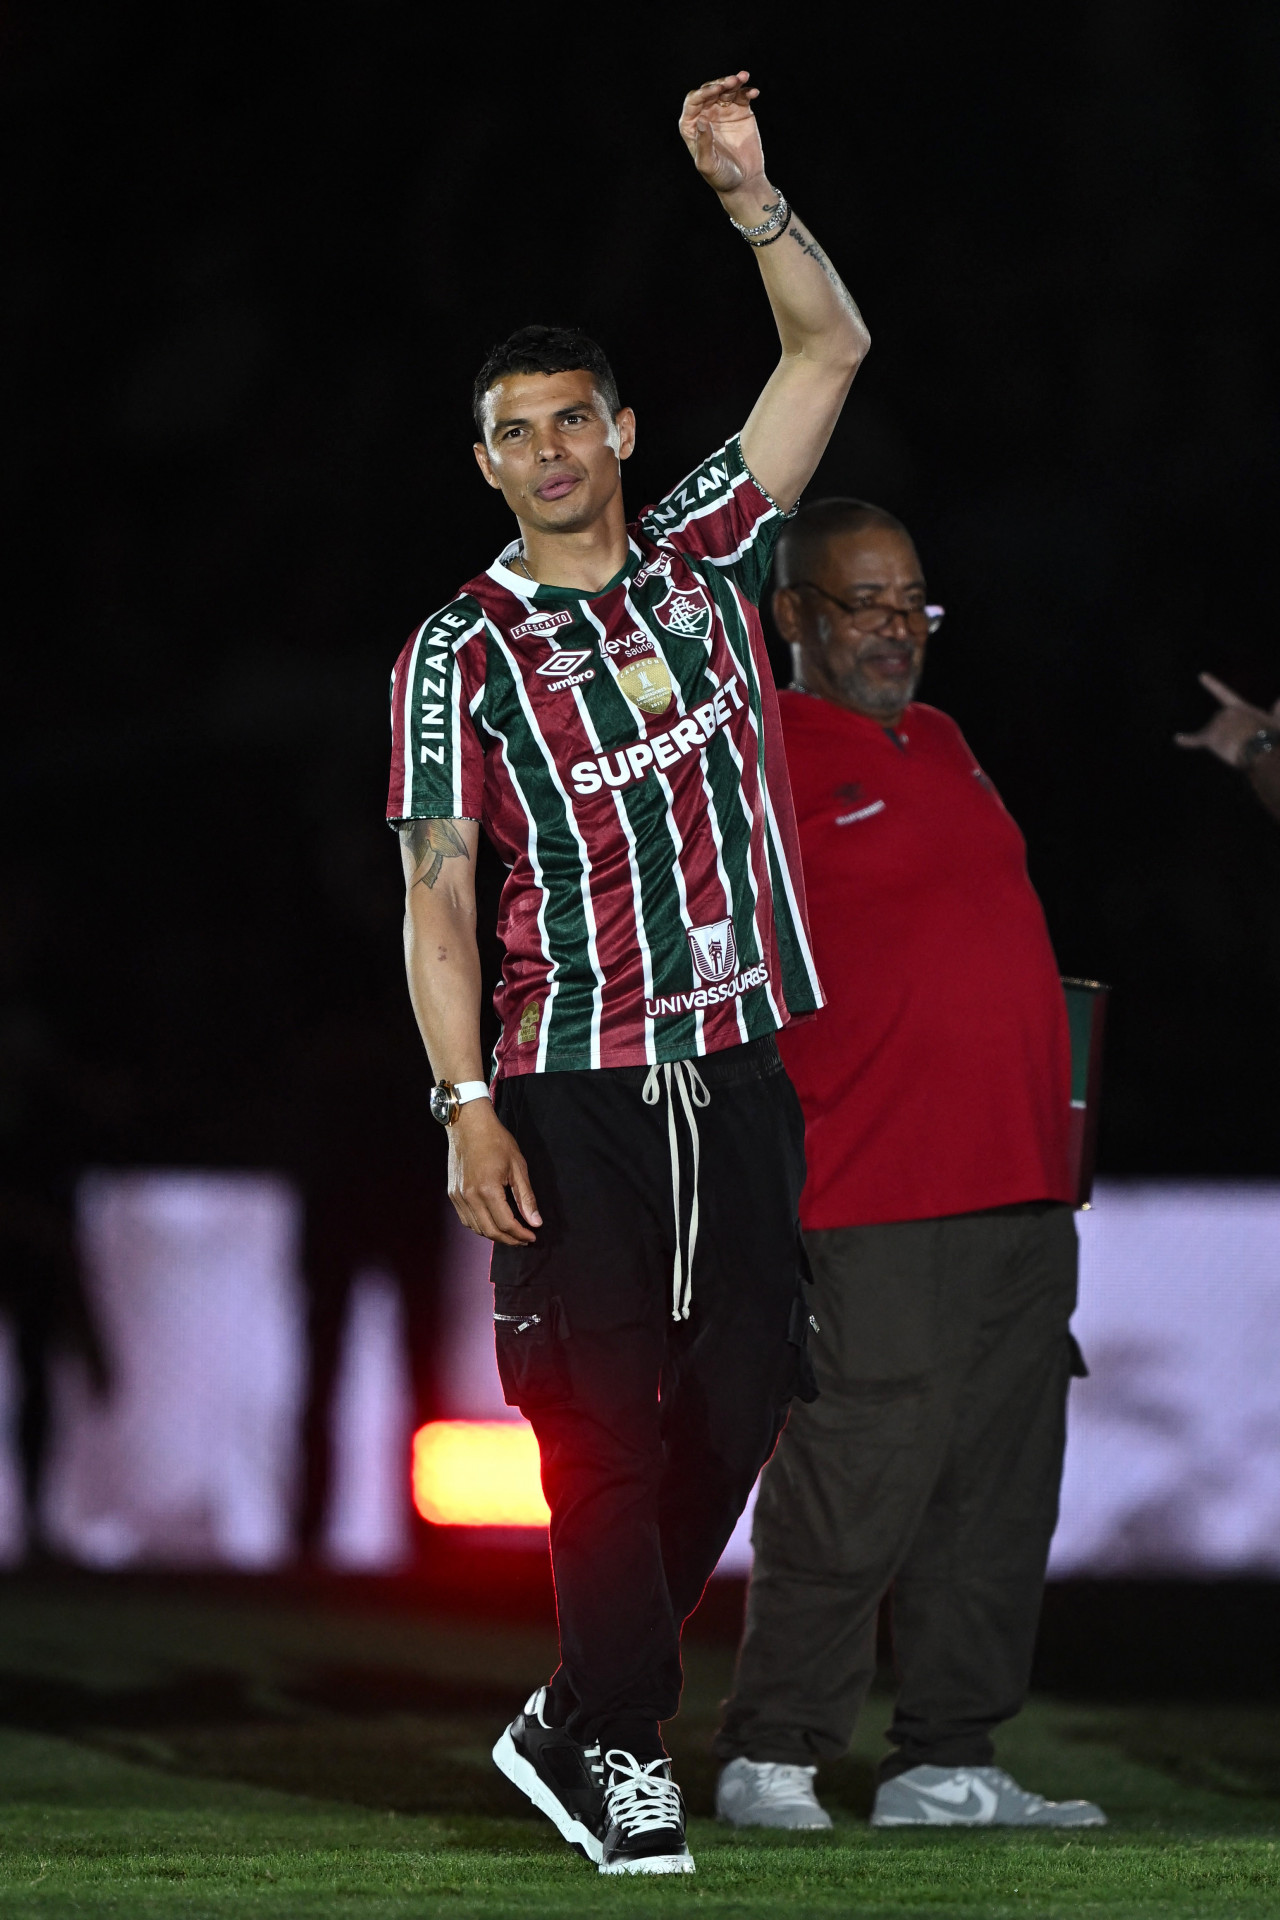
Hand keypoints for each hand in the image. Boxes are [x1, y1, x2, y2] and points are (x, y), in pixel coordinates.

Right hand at [447, 1101, 541, 1246]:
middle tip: (523, 1239)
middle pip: (490, 1231)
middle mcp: (470, 1196)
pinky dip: (480, 1225)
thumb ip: (526, 1198)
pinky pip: (466, 1219)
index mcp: (487, 1189)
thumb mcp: (517, 1166)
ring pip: (476, 1228)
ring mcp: (458, 1196)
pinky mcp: (453, 1193)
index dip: (520, 1234)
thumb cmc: (496, 1141)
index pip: (505, 1224)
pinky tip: (492, 1222)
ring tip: (510, 1233)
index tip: (532, 1237)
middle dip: (509, 1240)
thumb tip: (535, 1222)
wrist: (469, 1125)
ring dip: (494, 1234)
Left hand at [678, 71, 764, 196]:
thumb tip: (701, 120)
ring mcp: (723, 112)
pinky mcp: (740, 112)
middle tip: (732, 81)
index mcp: (692, 126)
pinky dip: (747, 92)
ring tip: (743, 78)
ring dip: (734, 82)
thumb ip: (703, 143)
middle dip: (720, 84)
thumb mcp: (708, 164)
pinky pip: (742, 96)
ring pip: (726, 90)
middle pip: (710, 91)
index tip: (716, 90)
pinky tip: (753, 92)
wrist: (743, 182)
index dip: (703, 93)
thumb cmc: (721, 177)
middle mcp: (706, 115)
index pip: (694, 102)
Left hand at [1174, 672, 1279, 767]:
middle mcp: (1224, 712)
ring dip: (1226, 746)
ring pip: (1215, 738)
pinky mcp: (1210, 737)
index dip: (1212, 685)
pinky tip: (1177, 738)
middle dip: (1230, 738)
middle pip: (1220, 728)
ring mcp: (1216, 724)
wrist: (1262, 747)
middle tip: (1247, 745)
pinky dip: (1186, 740)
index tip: (1200, 676)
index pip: (1223, 693)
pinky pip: (1195, 739)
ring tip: (1241, 749)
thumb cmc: (1272, 737)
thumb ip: (1278, 710)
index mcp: (1239, 707)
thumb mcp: (1277, 721)